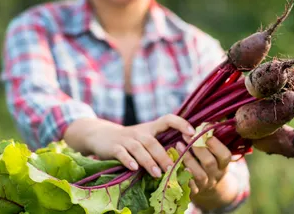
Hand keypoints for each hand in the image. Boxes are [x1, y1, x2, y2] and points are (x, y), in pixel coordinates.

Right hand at [65, 115, 194, 177]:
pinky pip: (122, 153)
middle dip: (163, 155)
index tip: (192, 133)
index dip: (180, 123)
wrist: (102, 136)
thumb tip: (186, 157)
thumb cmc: (131, 140)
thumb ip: (161, 143)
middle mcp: (140, 132)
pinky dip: (128, 160)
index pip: (168, 119)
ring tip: (157, 173)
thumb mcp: (146, 137)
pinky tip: (134, 168)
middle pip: (153, 142)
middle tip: (173, 168)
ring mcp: (126, 139)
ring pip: (139, 148)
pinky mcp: (114, 147)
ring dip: (149, 161)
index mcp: (151, 128)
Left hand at [176, 135, 231, 195]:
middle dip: (197, 148)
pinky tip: (173, 162)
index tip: (202, 131)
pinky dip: (181, 174)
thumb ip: (211, 139)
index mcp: (223, 164)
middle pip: (209, 163)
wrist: (209, 188)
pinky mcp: (194, 192)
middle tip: (186, 135)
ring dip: (188, 159)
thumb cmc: (209, 161)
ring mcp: (206, 185)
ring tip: (178, 145)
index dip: (215, 143)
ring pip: (199, 175)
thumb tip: (207, 122)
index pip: (225, 155)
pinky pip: (188, 185)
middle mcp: (216, 175)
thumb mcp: (215, 152)